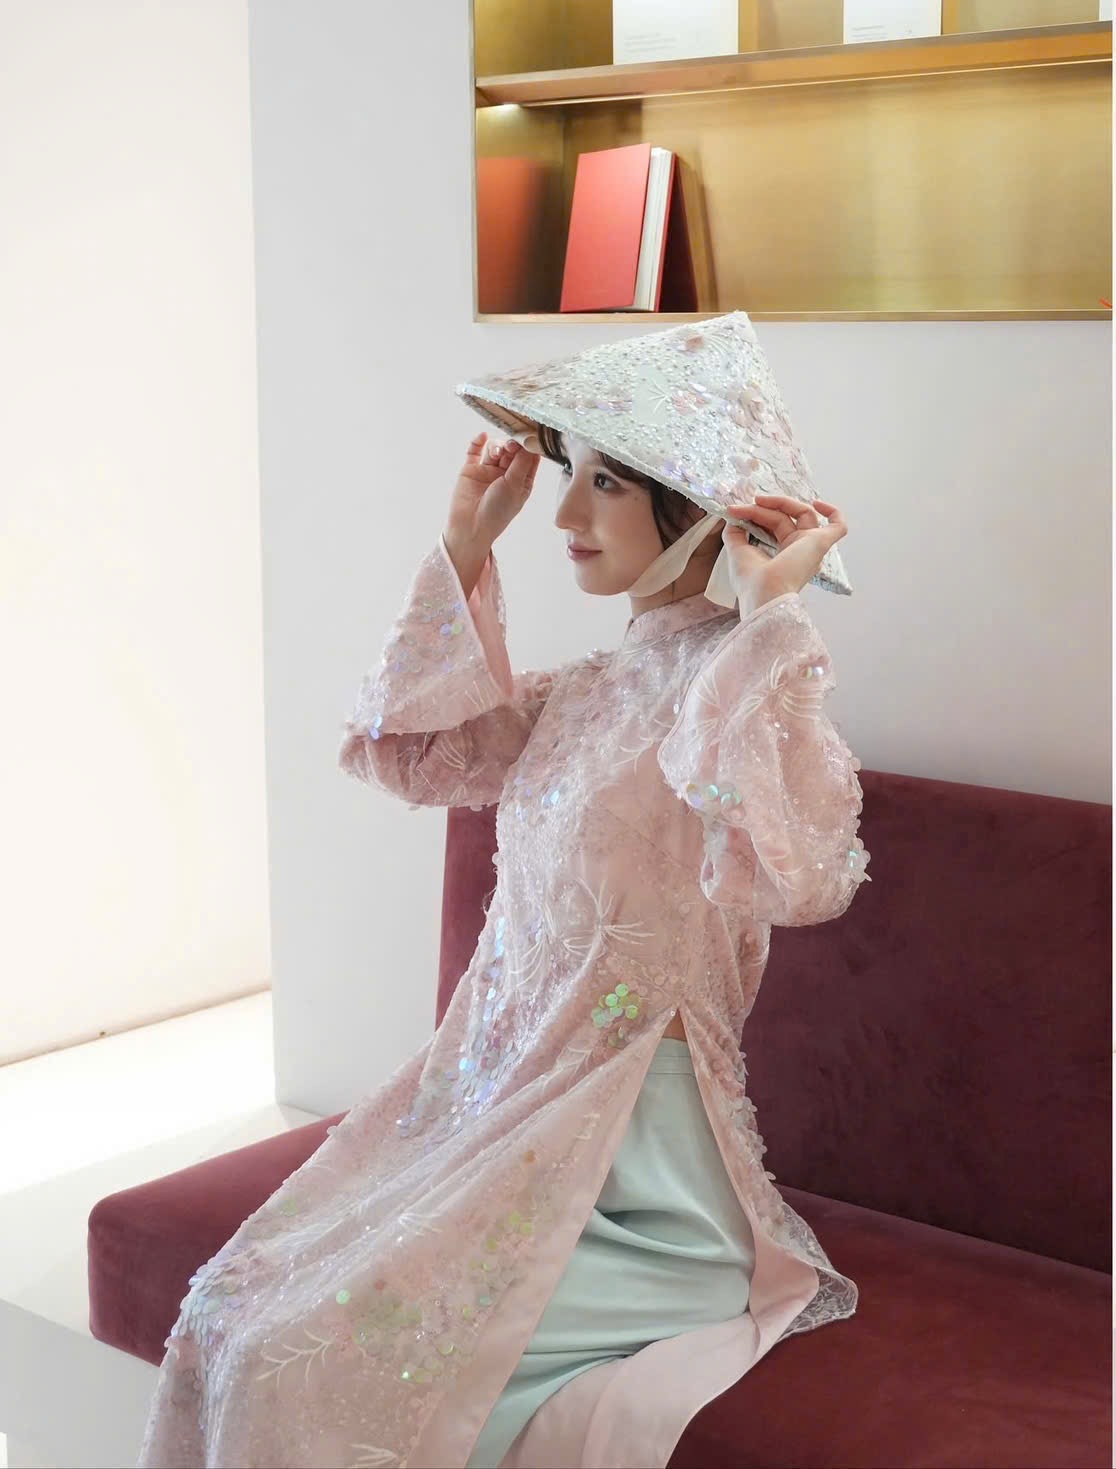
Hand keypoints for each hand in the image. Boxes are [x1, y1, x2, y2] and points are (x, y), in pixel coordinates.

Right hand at [445, 432, 540, 559]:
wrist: (470, 526)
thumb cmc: (497, 512)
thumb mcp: (515, 486)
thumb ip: (522, 462)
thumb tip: (530, 441)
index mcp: (521, 481)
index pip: (529, 457)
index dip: (530, 445)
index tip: (531, 435)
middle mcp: (505, 474)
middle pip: (512, 450)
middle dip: (513, 444)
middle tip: (512, 444)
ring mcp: (488, 471)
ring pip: (495, 448)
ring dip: (497, 446)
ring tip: (496, 454)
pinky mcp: (471, 469)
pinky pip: (475, 451)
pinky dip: (478, 442)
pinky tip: (482, 437)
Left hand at [720, 495, 846, 616]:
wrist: (763, 593)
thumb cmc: (751, 582)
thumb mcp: (736, 550)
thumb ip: (734, 531)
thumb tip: (734, 515)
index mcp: (783, 555)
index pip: (774, 524)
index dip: (756, 514)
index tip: (735, 511)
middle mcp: (800, 551)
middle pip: (784, 518)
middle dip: (762, 509)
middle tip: (742, 507)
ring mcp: (811, 547)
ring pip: (802, 513)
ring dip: (779, 503)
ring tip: (757, 501)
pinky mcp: (820, 544)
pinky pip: (838, 527)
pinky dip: (833, 512)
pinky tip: (818, 503)